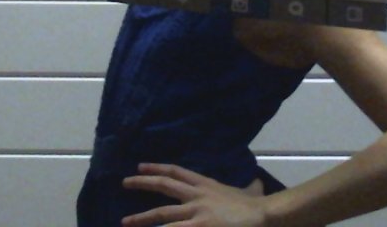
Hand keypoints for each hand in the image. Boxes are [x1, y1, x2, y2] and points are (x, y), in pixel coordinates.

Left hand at [122, 163, 269, 226]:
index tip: (141, 166)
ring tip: (124, 222)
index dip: (158, 168)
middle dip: (142, 184)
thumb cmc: (255, 206)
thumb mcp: (249, 191)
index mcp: (206, 185)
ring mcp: (196, 213)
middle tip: (124, 182)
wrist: (262, 215)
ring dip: (142, 219)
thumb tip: (256, 184)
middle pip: (164, 187)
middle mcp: (197, 196)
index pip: (177, 172)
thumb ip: (249, 188)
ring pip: (162, 215)